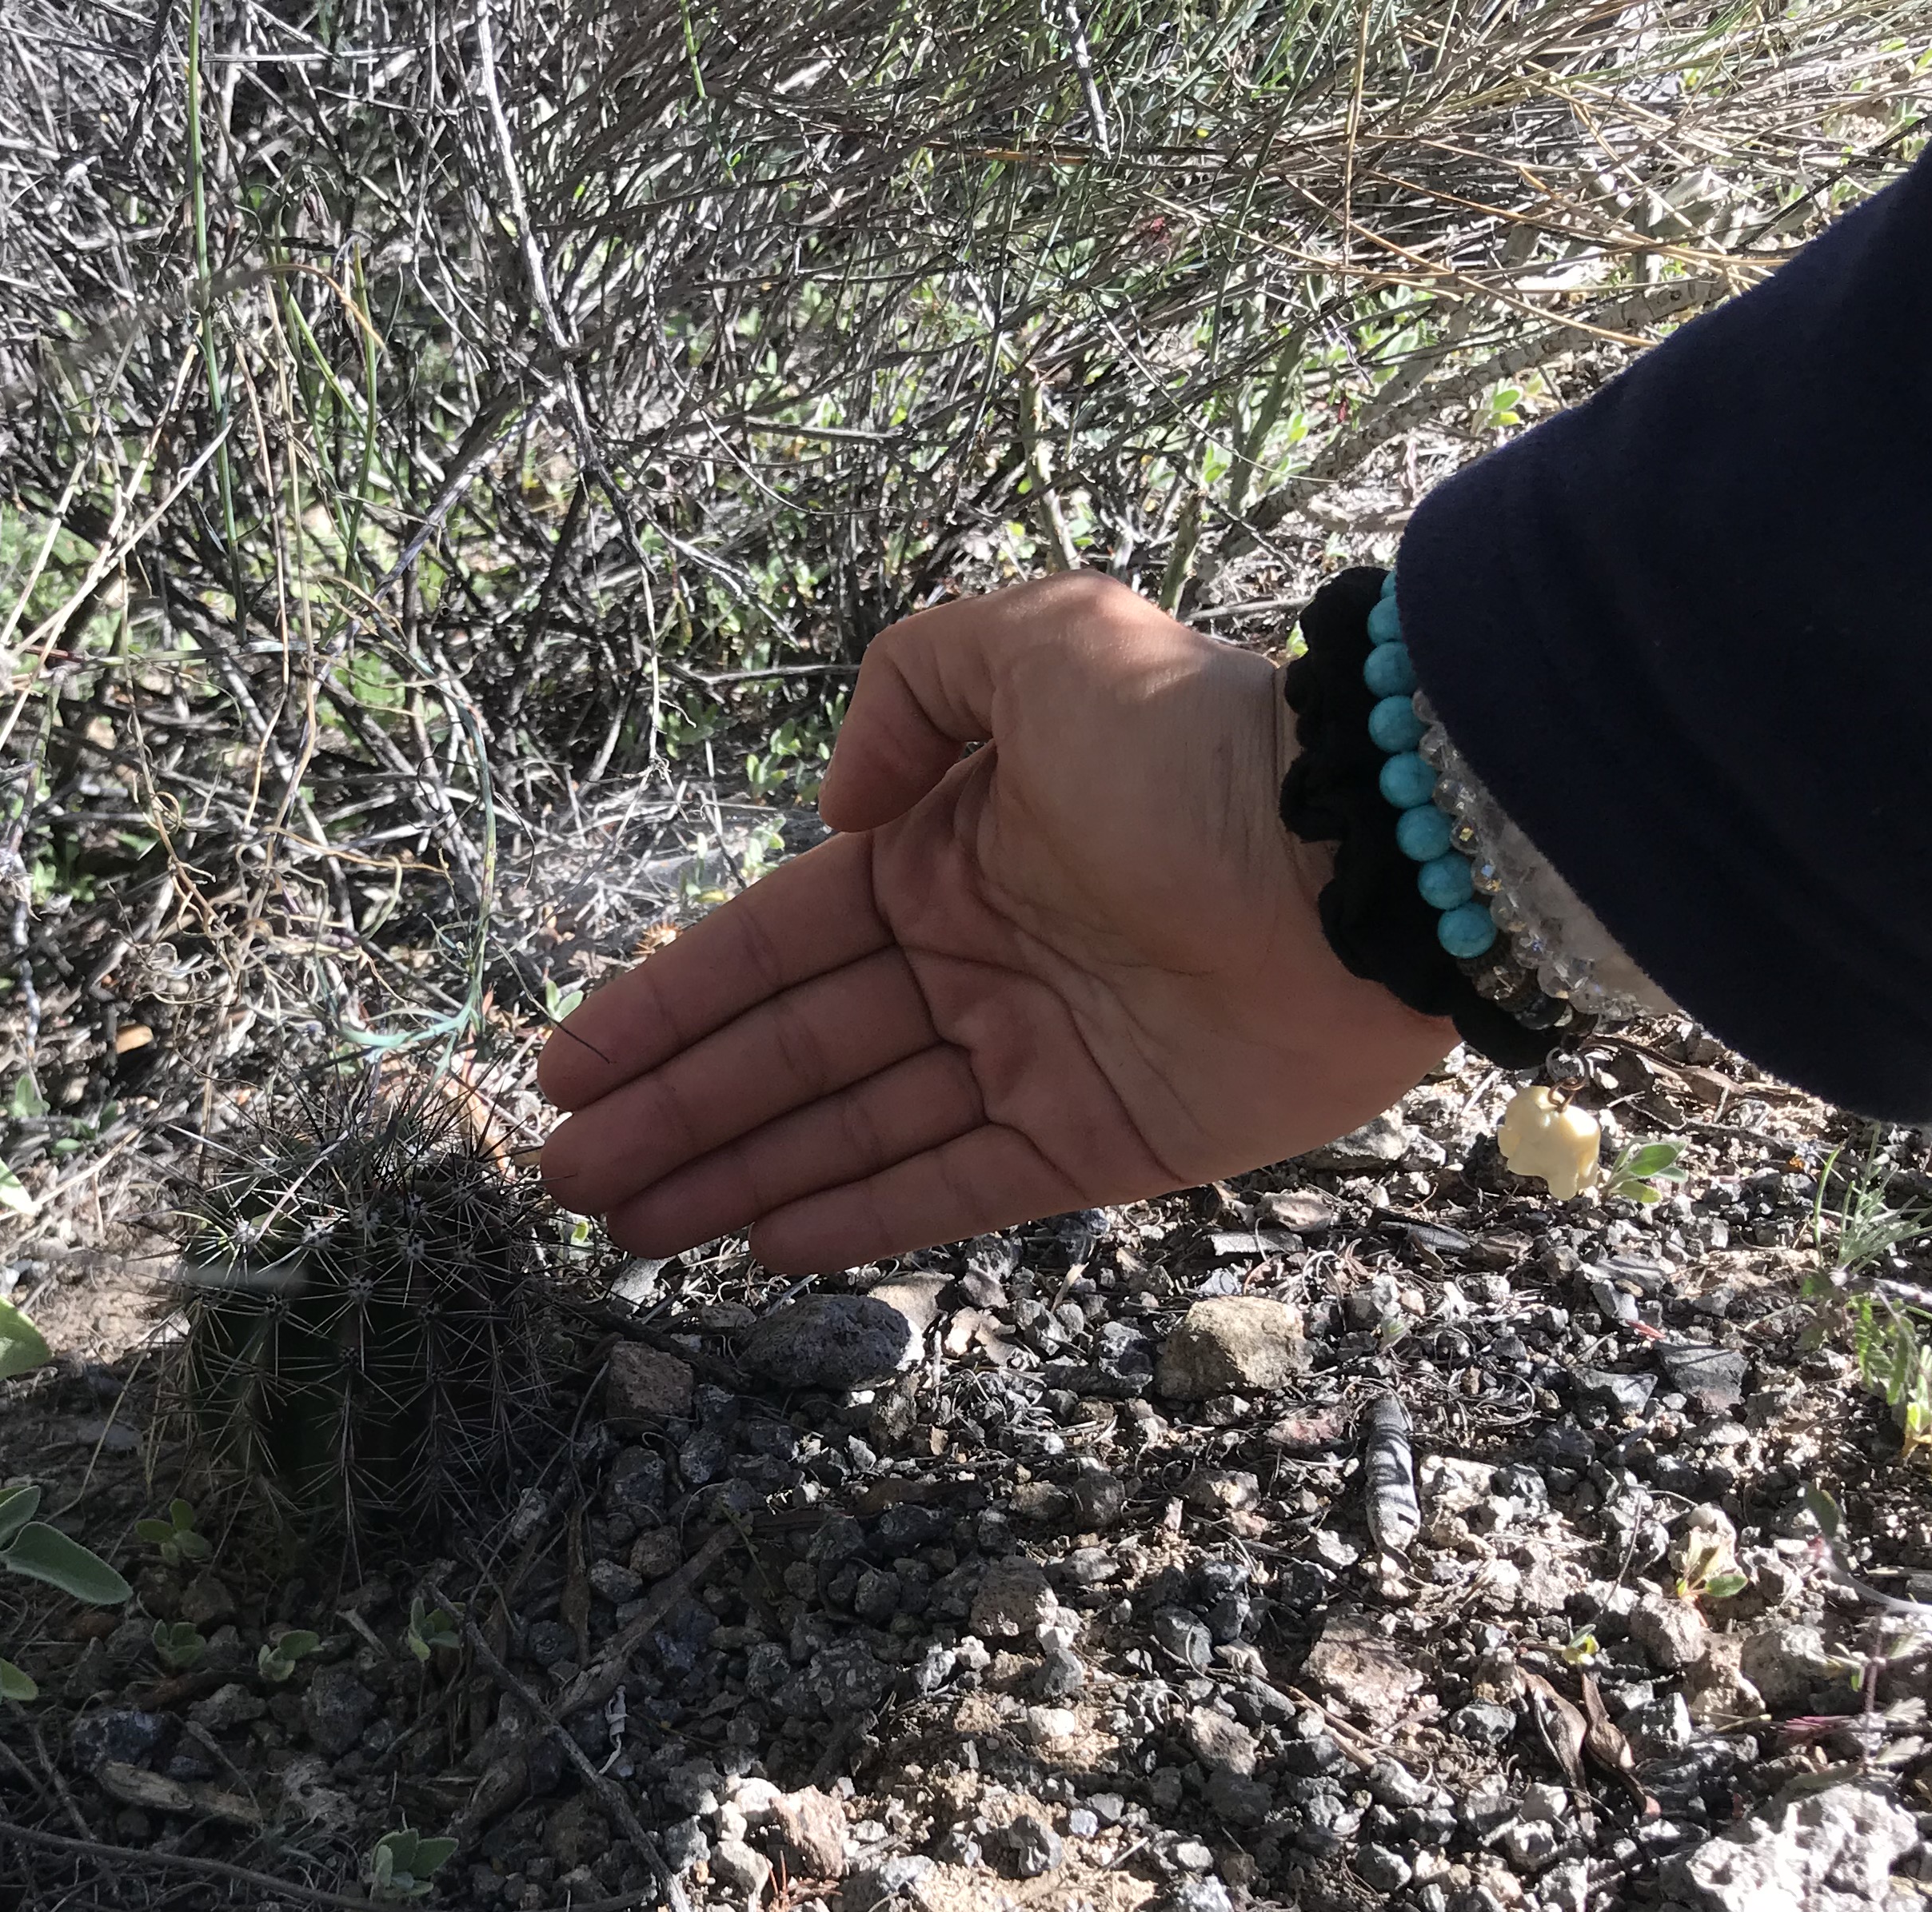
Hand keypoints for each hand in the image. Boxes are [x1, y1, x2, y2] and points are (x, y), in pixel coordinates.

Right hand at [535, 573, 1452, 1271]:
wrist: (1362, 851)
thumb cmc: (1192, 742)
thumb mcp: (1035, 643)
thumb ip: (912, 686)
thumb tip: (837, 804)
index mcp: (944, 853)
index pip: (772, 947)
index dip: (667, 1007)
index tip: (569, 1066)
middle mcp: (975, 962)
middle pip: (793, 1054)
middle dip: (675, 1116)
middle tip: (569, 1180)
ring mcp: (1034, 1059)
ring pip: (853, 1131)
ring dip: (735, 1177)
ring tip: (628, 1227)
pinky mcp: (1103, 1144)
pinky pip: (956, 1190)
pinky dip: (860, 1222)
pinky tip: (762, 1248)